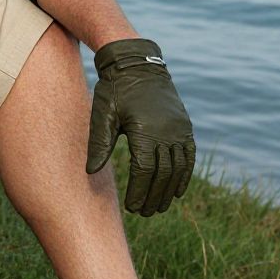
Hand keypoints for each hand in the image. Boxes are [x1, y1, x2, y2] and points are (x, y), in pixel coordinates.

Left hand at [86, 38, 195, 215]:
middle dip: (153, 197)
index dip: (139, 191)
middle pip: (163, 174)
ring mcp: (179, 129)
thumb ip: (99, 144)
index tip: (131, 207)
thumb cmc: (114, 90)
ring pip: (178, 168)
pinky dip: (184, 175)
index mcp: (145, 130)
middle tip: (143, 213)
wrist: (136, 65)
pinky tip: (176, 190)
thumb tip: (90, 172)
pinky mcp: (184, 126)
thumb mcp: (102, 114)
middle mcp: (167, 132)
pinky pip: (188, 156)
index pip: (144, 171)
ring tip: (157, 208)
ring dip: (168, 191)